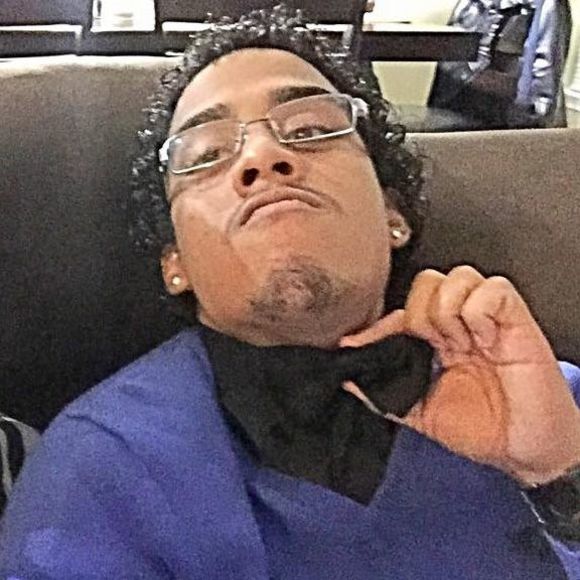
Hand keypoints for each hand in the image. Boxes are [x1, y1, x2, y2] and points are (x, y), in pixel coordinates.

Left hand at [341, 266, 579, 484]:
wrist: (526, 452)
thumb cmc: (481, 430)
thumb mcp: (419, 412)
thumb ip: (382, 392)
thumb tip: (347, 376)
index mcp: (436, 340)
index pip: (402, 308)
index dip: (381, 323)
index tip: (362, 344)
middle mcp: (459, 324)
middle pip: (426, 282)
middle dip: (418, 315)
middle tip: (431, 347)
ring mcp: (488, 320)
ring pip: (456, 278)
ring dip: (446, 310)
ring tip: (457, 343)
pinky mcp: (517, 322)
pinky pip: (492, 291)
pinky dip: (479, 311)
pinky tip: (482, 339)